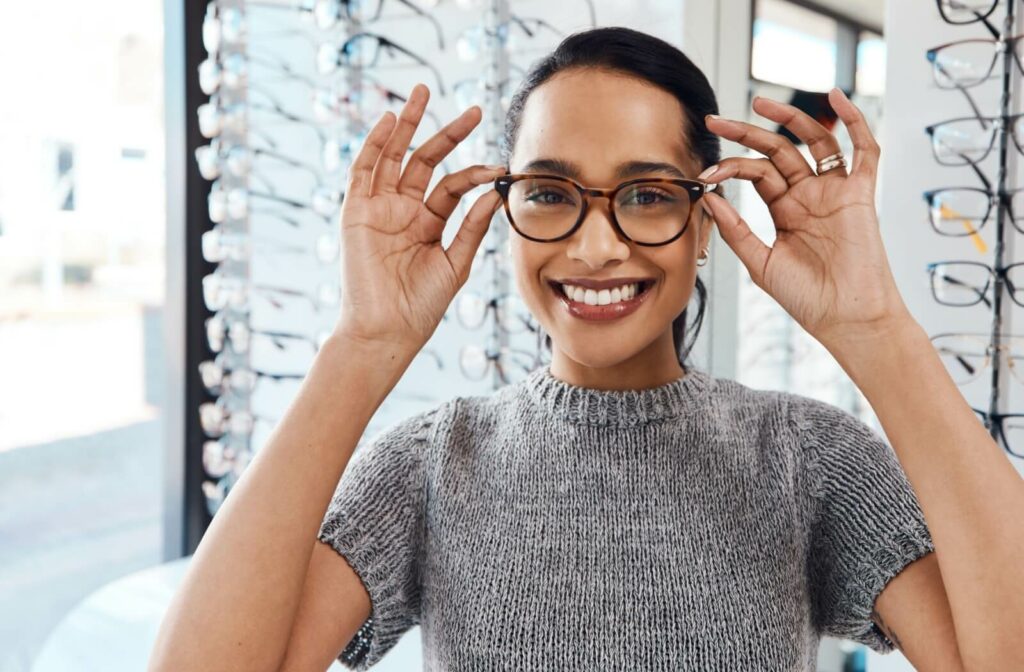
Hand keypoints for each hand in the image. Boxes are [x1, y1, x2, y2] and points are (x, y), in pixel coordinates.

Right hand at [334, 83, 506, 349]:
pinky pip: (363, 172)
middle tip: (473, 109)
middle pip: (423, 160)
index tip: (500, 165)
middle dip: (446, 132)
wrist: (388, 330)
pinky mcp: (357, 213)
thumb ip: (473, 227)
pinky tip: (390, 121)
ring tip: (424, 92)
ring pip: (393, 157)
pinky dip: (374, 145)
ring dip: (407, 124)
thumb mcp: (456, 263)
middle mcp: (403, 210)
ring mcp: (379, 209)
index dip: (475, 173)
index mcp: (427, 223)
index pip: (452, 185)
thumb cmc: (421, 305)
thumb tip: (495, 192)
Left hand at [700, 88, 913, 351]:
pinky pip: (864, 151)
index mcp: (784, 210)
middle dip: (746, 133)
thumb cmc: (807, 298)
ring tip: (760, 102)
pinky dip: (855, 122)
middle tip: (715, 122)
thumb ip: (736, 230)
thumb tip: (709, 198)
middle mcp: (809, 196)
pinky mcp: (861, 195)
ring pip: (814, 142)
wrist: (845, 318)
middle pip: (778, 151)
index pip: (756, 174)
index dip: (730, 168)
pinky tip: (837, 97)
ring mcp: (834, 192)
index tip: (705, 172)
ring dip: (790, 118)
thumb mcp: (760, 262)